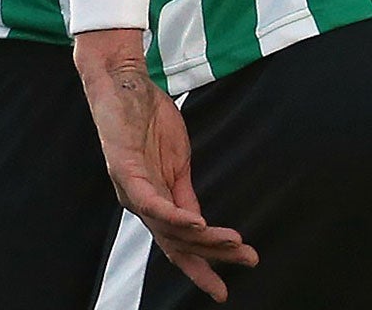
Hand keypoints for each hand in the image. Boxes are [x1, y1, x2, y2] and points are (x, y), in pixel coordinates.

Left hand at [74, 29, 255, 301]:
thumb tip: (200, 222)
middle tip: (248, 261)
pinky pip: (151, 201)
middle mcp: (140, 204)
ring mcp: (131, 189)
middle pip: (177, 243)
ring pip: (169, 227)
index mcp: (154, 202)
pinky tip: (196, 222)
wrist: (123, 83)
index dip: (201, 267)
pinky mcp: (124, 170)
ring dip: (202, 238)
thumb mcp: (176, 160)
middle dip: (212, 257)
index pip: (180, 244)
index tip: (224, 290)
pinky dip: (173, 215)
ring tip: (232, 243)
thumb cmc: (147, 119)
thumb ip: (184, 191)